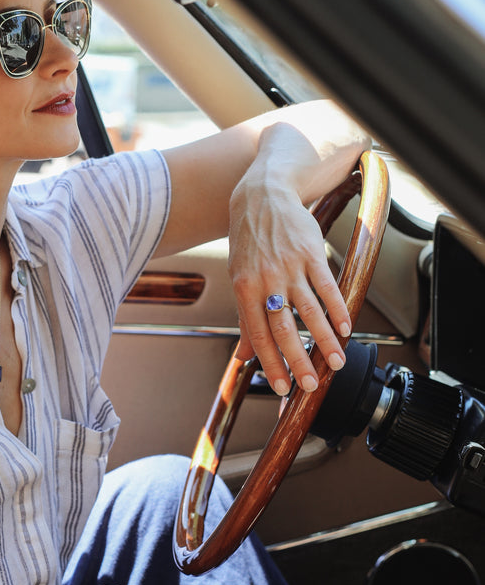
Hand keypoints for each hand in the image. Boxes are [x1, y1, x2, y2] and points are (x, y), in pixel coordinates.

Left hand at [228, 179, 349, 396]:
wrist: (262, 197)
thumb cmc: (249, 242)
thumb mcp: (239, 278)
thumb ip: (245, 318)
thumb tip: (242, 356)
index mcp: (244, 289)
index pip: (258, 335)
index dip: (271, 363)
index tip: (283, 387)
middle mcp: (266, 280)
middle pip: (284, 328)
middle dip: (299, 361)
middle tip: (312, 385)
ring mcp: (289, 267)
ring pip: (310, 311)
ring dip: (325, 340)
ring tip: (337, 362)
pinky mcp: (311, 254)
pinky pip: (327, 287)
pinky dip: (338, 310)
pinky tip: (346, 328)